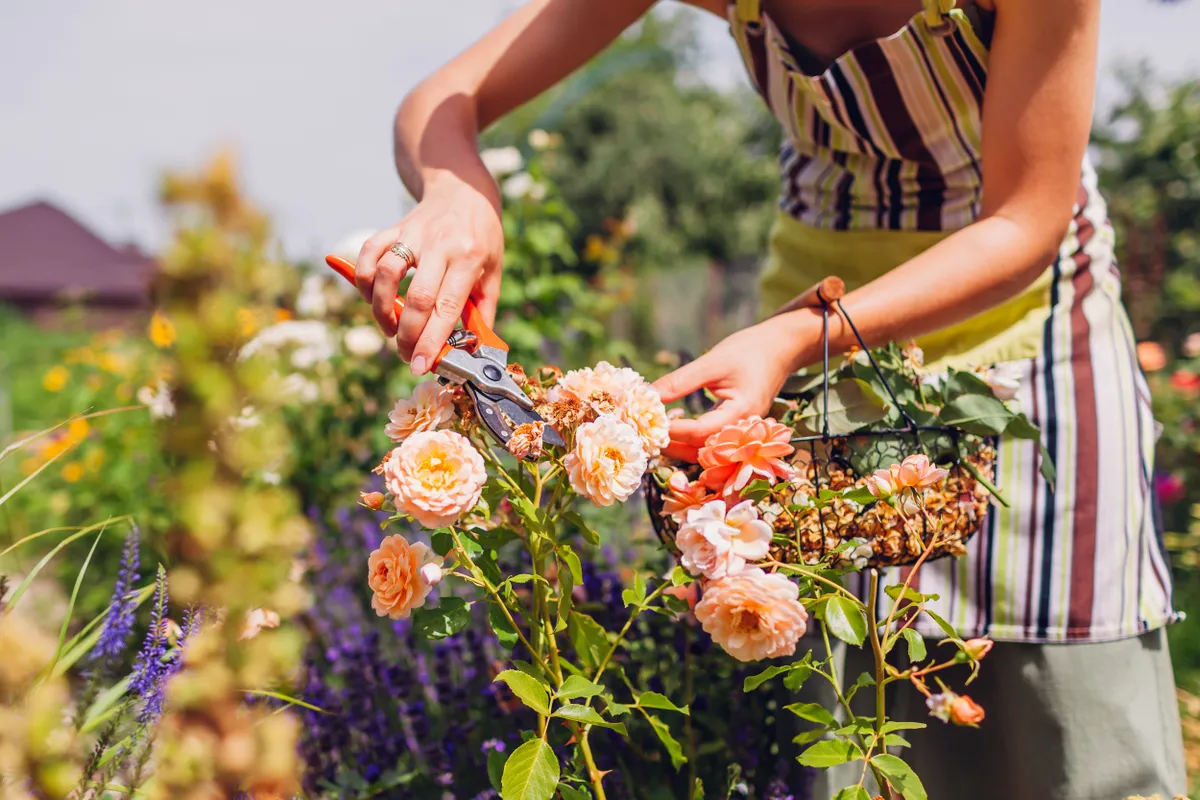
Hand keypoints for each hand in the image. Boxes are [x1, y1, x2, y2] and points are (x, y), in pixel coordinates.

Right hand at [354, 177, 503, 374]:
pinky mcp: (394, 228)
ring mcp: (414, 234)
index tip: (421, 366)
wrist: (464, 189)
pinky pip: (369, 253)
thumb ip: (483, 311)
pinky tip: (373, 296)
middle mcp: (440, 245)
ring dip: (382, 309)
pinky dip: (364, 279)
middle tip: (405, 355)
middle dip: (406, 335)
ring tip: (390, 327)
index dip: (432, 340)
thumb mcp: (494, 271)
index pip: (446, 307)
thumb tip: (473, 350)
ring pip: (385, 274)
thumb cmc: (482, 236)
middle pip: (416, 297)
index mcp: (469, 258)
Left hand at [651, 314, 817, 460]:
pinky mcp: (738, 430)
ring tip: (655, 432)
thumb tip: (648, 396)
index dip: (671, 429)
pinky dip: (691, 441)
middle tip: (644, 433)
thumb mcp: (712, 363)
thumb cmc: (749, 350)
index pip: (699, 432)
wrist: (780, 348)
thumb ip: (680, 382)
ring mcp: (743, 433)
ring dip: (680, 447)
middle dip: (672, 444)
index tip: (645, 421)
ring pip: (707, 453)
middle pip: (703, 451)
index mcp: (741, 412)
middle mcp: (744, 430)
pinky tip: (673, 428)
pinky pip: (712, 445)